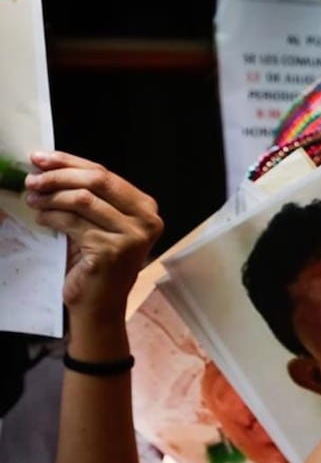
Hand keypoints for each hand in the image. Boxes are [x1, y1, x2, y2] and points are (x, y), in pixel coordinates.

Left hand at [24, 151, 161, 320]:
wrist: (100, 304)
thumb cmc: (97, 262)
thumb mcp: (99, 223)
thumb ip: (88, 196)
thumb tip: (49, 166)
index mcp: (146, 209)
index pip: (104, 173)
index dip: (69, 162)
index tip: (40, 158)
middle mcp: (146, 221)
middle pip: (96, 181)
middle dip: (58, 176)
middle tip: (32, 180)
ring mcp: (131, 237)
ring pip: (82, 200)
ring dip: (50, 197)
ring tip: (33, 200)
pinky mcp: (111, 251)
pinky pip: (73, 223)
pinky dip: (51, 218)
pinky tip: (42, 220)